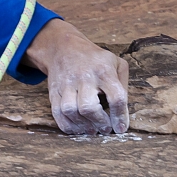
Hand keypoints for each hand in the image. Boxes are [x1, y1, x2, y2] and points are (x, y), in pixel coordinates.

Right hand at [23, 19, 128, 135]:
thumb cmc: (95, 59)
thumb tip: (122, 113)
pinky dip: (67, 126)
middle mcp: (84, 77)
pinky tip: (77, 129)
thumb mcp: (116, 63)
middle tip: (105, 129)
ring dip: (83, 126)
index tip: (121, 128)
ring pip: (70, 111)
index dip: (120, 116)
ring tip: (91, 129)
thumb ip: (123, 86)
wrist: (64, 47)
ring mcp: (66, 84)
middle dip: (99, 122)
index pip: (116, 97)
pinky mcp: (54, 91)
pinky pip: (57, 113)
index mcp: (103, 71)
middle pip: (89, 107)